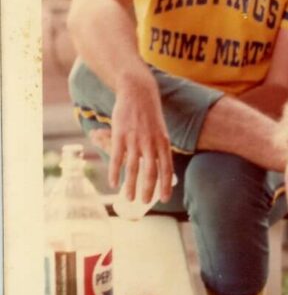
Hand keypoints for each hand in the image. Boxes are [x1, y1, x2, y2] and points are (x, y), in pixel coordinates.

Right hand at [109, 71, 173, 203]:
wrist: (138, 92)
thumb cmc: (150, 114)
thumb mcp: (161, 130)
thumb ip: (160, 149)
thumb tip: (161, 169)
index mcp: (163, 141)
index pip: (167, 168)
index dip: (166, 185)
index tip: (164, 199)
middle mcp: (151, 142)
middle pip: (150, 172)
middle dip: (148, 190)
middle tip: (143, 202)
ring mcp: (135, 139)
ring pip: (133, 169)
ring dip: (131, 186)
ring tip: (129, 198)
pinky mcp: (120, 135)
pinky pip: (117, 159)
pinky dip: (115, 173)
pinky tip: (113, 183)